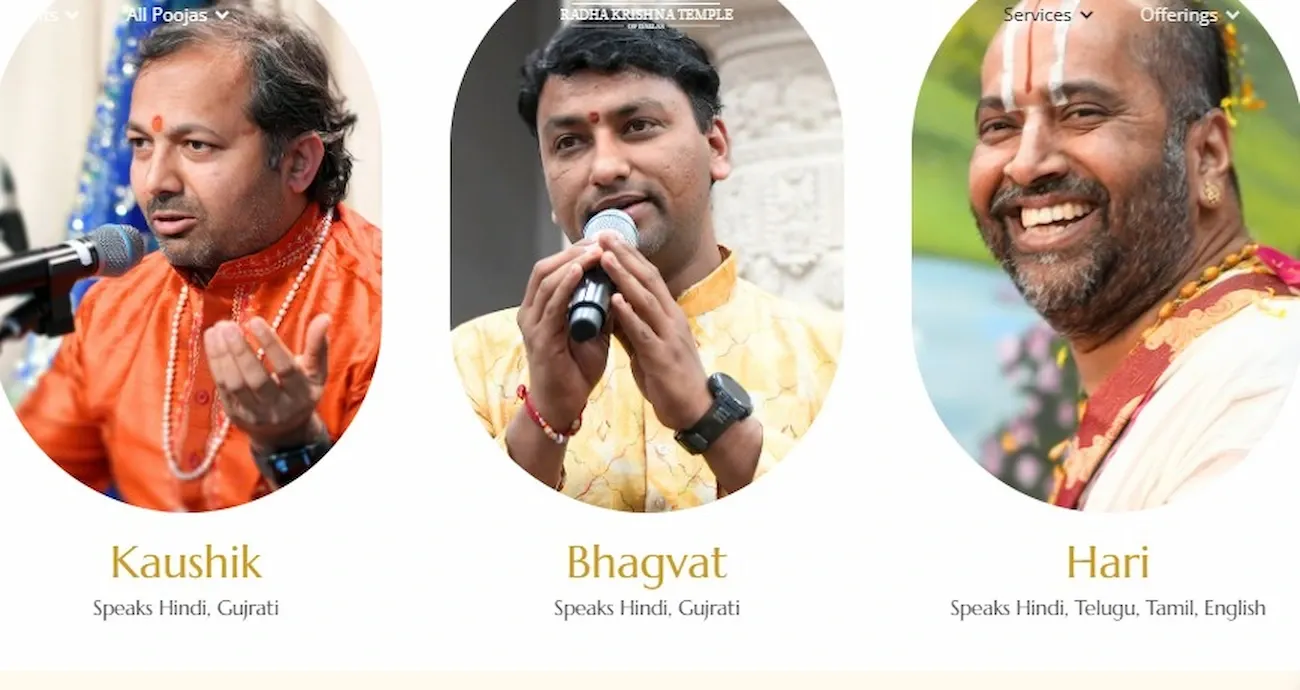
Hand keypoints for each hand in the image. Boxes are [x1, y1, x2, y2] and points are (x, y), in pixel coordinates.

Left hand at [204, 314, 330, 451]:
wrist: (283, 432)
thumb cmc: (300, 392)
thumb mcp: (315, 372)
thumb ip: (317, 346)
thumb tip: (324, 317)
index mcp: (301, 395)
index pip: (285, 369)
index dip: (270, 344)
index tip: (254, 321)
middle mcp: (278, 408)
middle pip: (256, 379)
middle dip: (240, 350)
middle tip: (229, 325)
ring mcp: (254, 414)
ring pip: (235, 384)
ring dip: (223, 355)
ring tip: (218, 329)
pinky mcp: (235, 414)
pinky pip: (222, 387)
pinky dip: (215, 362)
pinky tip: (212, 340)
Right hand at [517, 239, 611, 428]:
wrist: (564, 404)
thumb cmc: (576, 369)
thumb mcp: (593, 332)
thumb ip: (601, 308)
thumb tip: (620, 283)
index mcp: (542, 308)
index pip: (553, 267)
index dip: (576, 251)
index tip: (602, 240)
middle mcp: (531, 312)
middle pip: (546, 267)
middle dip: (574, 251)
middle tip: (601, 239)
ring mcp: (532, 324)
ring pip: (546, 280)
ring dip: (572, 262)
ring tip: (595, 250)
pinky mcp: (539, 338)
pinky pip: (551, 304)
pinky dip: (565, 284)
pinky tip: (579, 271)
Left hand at [597, 232, 711, 430]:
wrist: (694, 409)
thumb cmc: (670, 378)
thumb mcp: (648, 346)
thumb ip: (632, 325)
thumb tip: (611, 306)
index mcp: (668, 314)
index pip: (649, 276)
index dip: (630, 255)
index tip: (610, 237)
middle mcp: (671, 318)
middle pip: (648, 279)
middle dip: (625, 255)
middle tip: (604, 233)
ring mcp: (669, 336)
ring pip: (646, 299)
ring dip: (624, 276)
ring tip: (605, 257)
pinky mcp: (663, 356)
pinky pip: (644, 331)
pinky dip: (629, 313)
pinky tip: (615, 300)